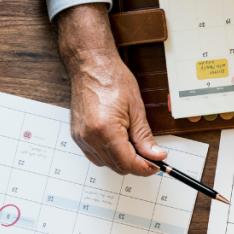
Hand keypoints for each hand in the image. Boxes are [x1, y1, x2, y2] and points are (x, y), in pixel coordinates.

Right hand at [56, 3, 165, 175]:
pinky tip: (119, 143)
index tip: (156, 165)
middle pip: (117, 167)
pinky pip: (95, 156)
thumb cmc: (111, 79)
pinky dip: (109, 155)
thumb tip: (155, 155)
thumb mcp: (136, 108)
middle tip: (150, 156)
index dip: (145, 168)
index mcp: (105, 129)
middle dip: (136, 165)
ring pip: (106, 164)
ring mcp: (81, 137)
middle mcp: (89, 137)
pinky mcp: (77, 136)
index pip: (128, 163)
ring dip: (122, 161)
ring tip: (134, 146)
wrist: (90, 65)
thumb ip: (145, 137)